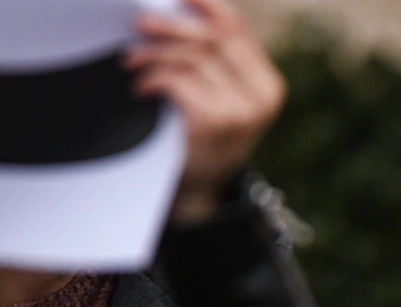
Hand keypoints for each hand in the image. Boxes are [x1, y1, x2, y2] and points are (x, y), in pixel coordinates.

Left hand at [127, 0, 286, 222]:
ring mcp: (241, 110)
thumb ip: (215, 61)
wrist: (199, 193)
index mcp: (268, 84)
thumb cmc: (203, 138)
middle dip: (171, 26)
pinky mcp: (215, 122)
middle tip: (140, 25)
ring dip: (154, 55)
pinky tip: (142, 88)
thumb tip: (178, 9)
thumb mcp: (221, 97)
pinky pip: (179, 80)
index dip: (207, 4)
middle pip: (213, 38)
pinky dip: (154, 79)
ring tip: (132, 61)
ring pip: (192, 58)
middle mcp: (262, 96)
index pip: (237, 29)